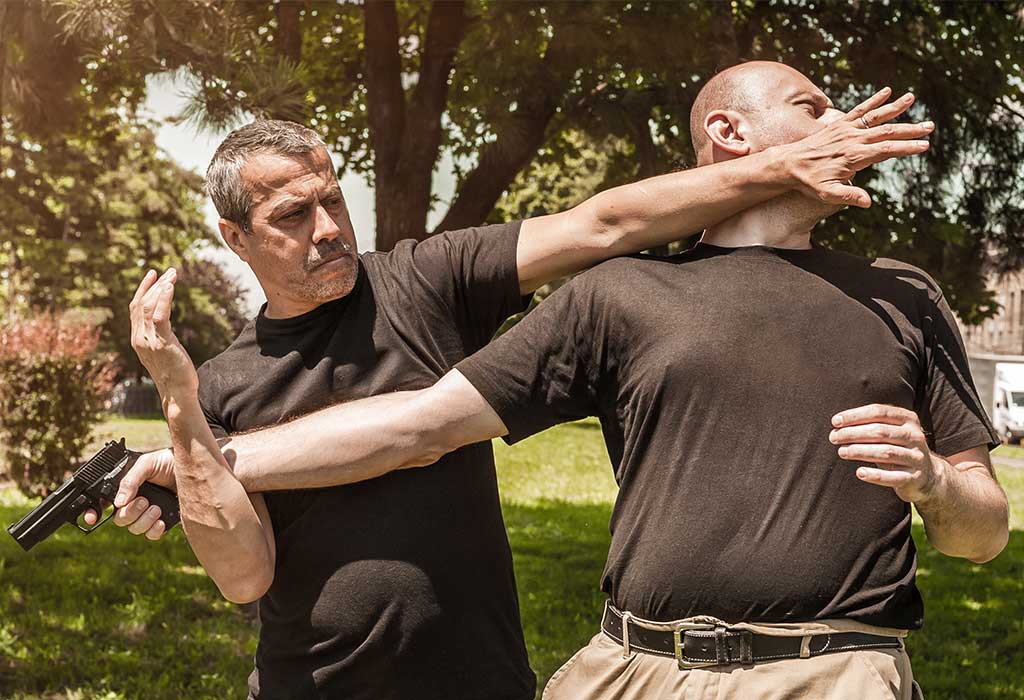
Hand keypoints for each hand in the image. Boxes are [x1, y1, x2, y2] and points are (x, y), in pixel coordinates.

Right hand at [82, 448, 176, 539]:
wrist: (194, 468)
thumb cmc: (168, 462)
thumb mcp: (146, 463)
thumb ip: (130, 480)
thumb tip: (119, 502)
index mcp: (125, 488)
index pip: (102, 503)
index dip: (93, 513)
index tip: (92, 519)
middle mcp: (134, 502)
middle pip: (119, 520)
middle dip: (129, 513)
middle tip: (144, 501)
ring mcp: (148, 513)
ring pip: (134, 529)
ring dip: (143, 521)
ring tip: (156, 507)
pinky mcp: (163, 521)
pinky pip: (151, 535)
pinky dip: (154, 531)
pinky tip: (161, 521)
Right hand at [130, 268, 197, 396]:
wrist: (177, 393)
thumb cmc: (175, 374)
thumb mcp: (163, 351)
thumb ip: (159, 337)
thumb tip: (164, 325)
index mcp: (137, 339)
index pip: (136, 308)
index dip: (143, 290)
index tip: (153, 275)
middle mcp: (139, 338)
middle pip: (143, 304)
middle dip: (156, 285)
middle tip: (170, 271)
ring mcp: (148, 340)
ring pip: (150, 307)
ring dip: (162, 288)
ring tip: (173, 275)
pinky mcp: (161, 343)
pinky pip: (159, 316)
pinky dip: (163, 300)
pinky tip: (170, 288)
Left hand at [783, 88, 932, 207]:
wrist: (788, 164)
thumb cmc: (809, 181)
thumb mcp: (827, 193)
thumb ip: (848, 196)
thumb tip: (867, 202)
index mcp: (854, 156)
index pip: (887, 149)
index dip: (906, 148)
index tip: (924, 146)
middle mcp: (852, 139)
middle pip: (887, 131)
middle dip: (910, 129)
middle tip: (930, 126)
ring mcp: (846, 129)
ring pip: (875, 117)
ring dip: (895, 108)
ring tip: (912, 98)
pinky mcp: (840, 124)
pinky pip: (860, 110)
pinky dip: (874, 100)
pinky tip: (887, 91)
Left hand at [829, 404, 945, 502]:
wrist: (927, 475)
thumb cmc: (897, 448)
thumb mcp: (889, 432)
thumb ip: (869, 426)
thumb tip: (837, 426)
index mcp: (908, 419)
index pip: (879, 412)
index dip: (855, 415)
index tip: (835, 422)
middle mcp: (915, 436)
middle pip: (880, 431)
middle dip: (853, 433)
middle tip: (834, 438)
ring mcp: (917, 457)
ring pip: (886, 452)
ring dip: (860, 451)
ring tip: (842, 452)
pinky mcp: (915, 477)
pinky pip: (894, 476)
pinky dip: (876, 475)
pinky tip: (860, 472)